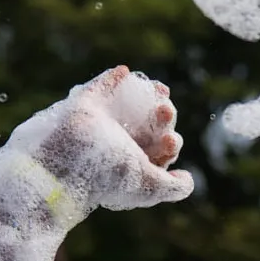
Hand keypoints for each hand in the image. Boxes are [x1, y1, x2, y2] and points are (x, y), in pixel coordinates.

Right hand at [26, 65, 193, 212]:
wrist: (71, 163)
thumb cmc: (110, 176)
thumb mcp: (149, 186)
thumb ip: (173, 188)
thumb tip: (187, 177)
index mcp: (131, 166)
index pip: (156, 152)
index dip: (169, 143)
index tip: (170, 140)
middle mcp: (117, 147)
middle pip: (147, 128)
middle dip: (163, 118)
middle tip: (166, 110)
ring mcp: (101, 125)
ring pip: (128, 106)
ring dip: (146, 95)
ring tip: (161, 88)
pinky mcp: (86, 106)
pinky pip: (100, 88)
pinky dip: (111, 79)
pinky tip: (124, 72)